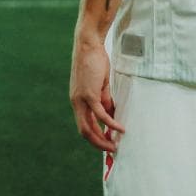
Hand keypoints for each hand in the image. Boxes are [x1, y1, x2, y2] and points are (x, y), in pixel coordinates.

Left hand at [69, 36, 122, 152]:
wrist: (88, 45)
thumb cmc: (94, 63)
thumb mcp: (99, 86)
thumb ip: (104, 101)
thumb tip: (110, 115)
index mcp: (77, 101)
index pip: (84, 125)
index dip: (95, 137)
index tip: (107, 143)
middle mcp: (76, 102)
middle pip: (84, 131)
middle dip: (98, 143)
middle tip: (112, 150)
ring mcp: (81, 99)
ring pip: (88, 127)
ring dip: (102, 139)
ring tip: (115, 145)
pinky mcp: (88, 94)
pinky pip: (100, 114)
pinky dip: (110, 124)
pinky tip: (119, 129)